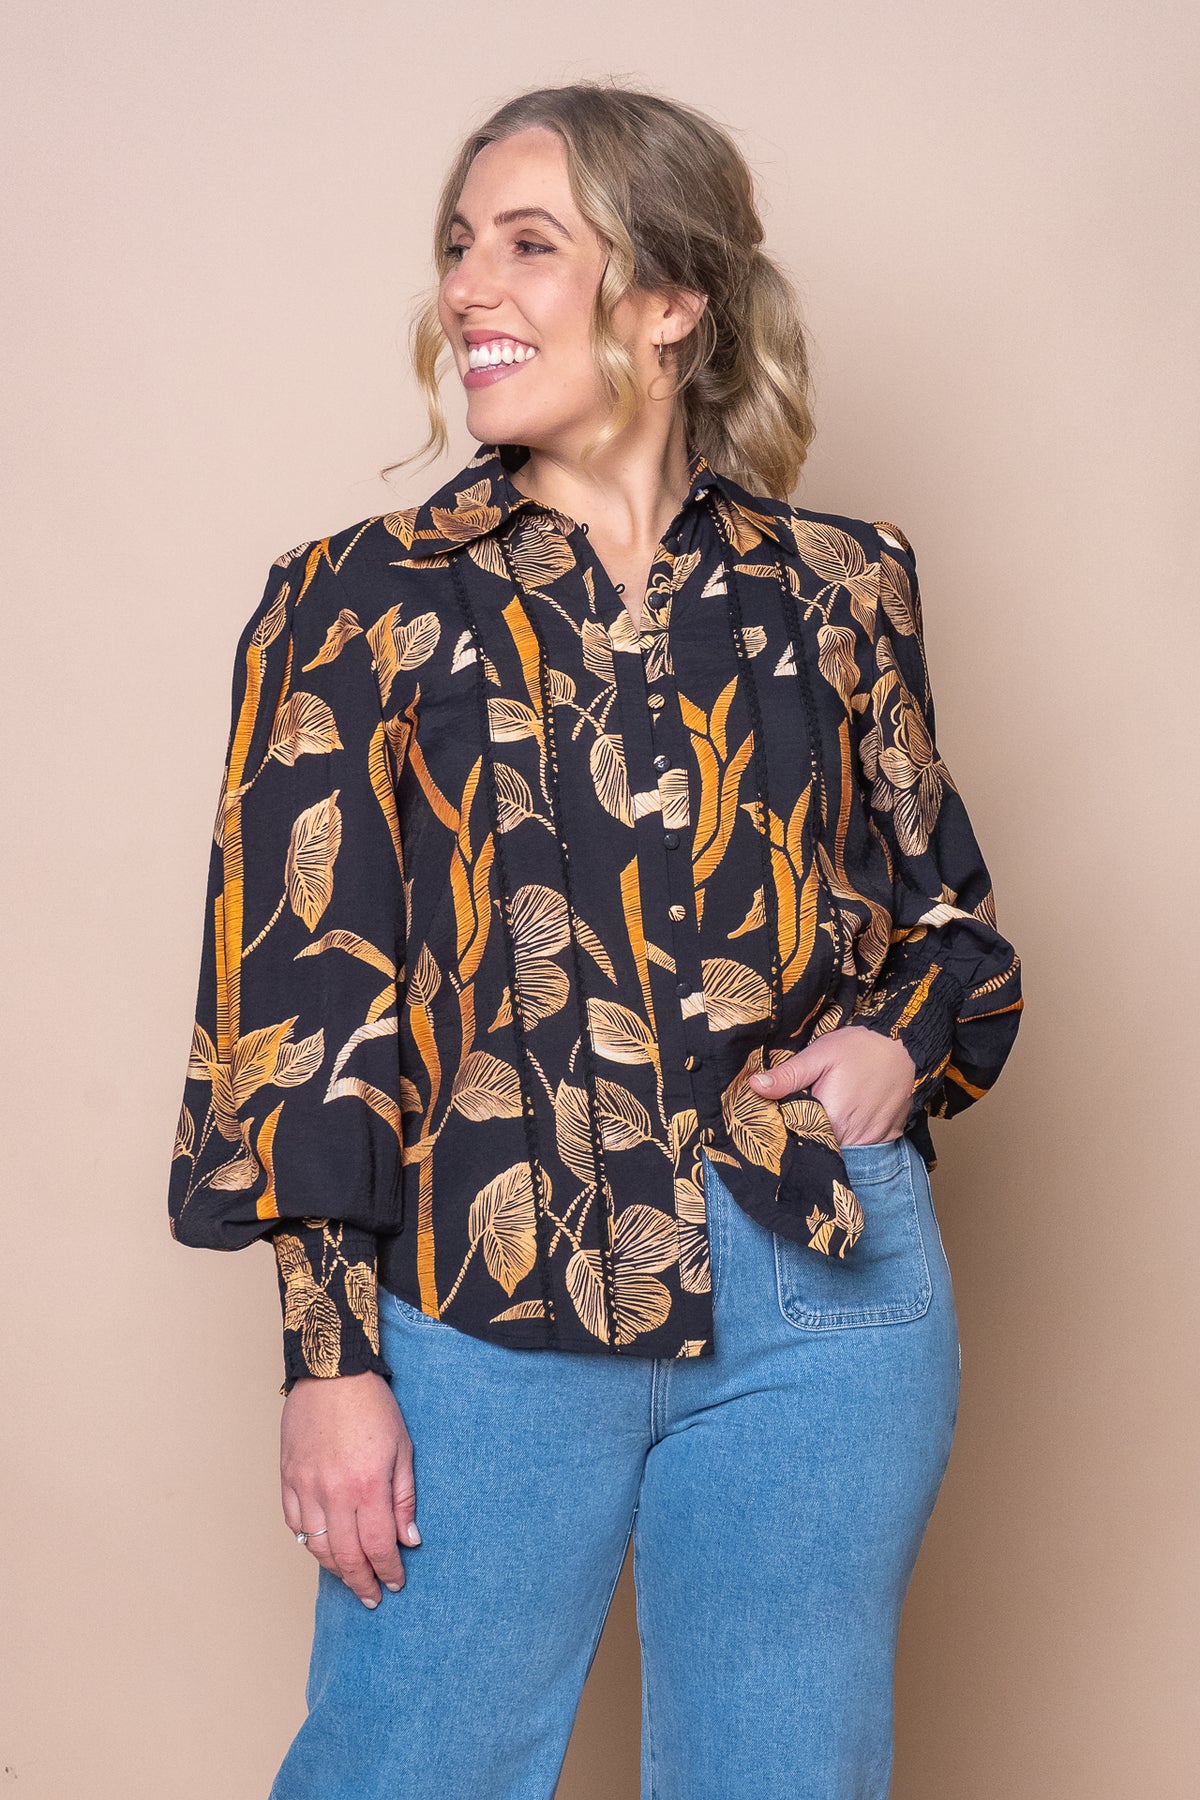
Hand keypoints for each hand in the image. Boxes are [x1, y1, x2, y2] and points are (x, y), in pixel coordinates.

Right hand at [280, 1370, 419, 1608]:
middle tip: (372, 1596)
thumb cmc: (372, 1406)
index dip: (387, 1571)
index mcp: (367, 1486)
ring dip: (335, 1568)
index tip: (395, 1584)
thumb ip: (404, 1498)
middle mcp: (333, 1493)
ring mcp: (306, 1487)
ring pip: (317, 1546)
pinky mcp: (288, 1478)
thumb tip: (409, 1539)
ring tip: (350, 1577)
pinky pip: (294, 1524)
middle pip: (346, 1556)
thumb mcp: (402, 1449)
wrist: (331, 1374)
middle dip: (362, 1582)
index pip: (378, 1546)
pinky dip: (309, 1542)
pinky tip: (323, 1548)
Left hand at [747, 1024, 917, 1146]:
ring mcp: (873, 1140)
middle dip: (811, 1134)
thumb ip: (789, 1075)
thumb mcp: (820, 1054)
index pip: (800, 1137)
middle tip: (807, 1112)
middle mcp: (852, 1137)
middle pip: (822, 1146)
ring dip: (834, 1137)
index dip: (790, 1129)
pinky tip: (852, 1116)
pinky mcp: (889, 1137)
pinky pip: (865, 1146)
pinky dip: (856, 1135)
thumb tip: (755, 1087)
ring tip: (831, 1113)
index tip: (784, 1118)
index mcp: (830, 1119)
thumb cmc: (860, 1048)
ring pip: (844, 1148)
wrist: (906, 1045)